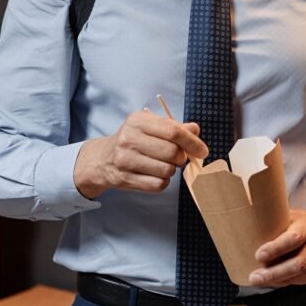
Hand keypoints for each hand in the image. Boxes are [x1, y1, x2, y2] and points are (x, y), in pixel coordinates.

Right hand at [73, 110, 208, 198]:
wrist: (103, 159)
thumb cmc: (133, 140)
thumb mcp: (150, 126)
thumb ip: (174, 127)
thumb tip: (195, 130)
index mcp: (138, 121)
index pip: (172, 131)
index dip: (192, 142)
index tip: (202, 150)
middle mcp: (129, 138)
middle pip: (172, 152)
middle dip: (182, 157)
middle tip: (180, 158)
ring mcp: (126, 160)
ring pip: (167, 170)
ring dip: (171, 170)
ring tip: (164, 165)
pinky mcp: (126, 178)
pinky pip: (158, 185)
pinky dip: (163, 181)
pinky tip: (156, 174)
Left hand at [248, 209, 305, 286]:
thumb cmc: (304, 222)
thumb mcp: (291, 215)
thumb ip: (274, 222)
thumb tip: (246, 225)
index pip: (294, 239)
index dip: (276, 248)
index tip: (259, 254)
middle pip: (298, 263)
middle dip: (275, 273)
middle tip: (255, 277)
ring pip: (298, 276)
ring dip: (276, 280)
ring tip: (258, 279)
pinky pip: (298, 281)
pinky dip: (282, 282)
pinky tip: (270, 280)